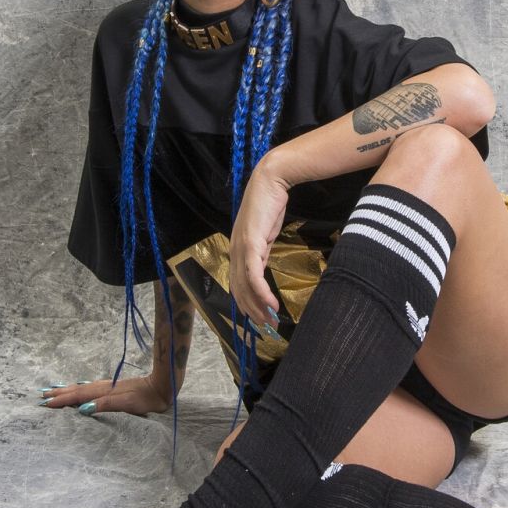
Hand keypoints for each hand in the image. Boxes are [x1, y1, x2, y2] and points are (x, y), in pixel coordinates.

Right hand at [39, 375, 171, 416]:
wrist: (162, 386)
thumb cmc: (146, 399)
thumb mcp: (126, 404)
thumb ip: (105, 405)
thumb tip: (82, 409)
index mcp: (102, 392)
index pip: (77, 396)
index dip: (61, 400)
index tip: (44, 403)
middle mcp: (102, 387)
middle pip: (76, 390)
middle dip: (58, 393)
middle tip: (40, 395)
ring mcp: (108, 386)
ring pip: (81, 388)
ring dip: (67, 389)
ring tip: (53, 389)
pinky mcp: (114, 387)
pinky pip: (90, 388)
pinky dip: (79, 388)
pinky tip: (80, 387)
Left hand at [228, 159, 289, 330]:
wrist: (271, 181)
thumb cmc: (270, 204)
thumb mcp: (266, 233)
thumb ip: (262, 250)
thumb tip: (263, 267)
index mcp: (237, 249)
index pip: (237, 283)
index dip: (246, 302)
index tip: (258, 317)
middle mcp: (235, 250)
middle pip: (239, 289)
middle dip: (251, 310)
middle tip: (265, 326)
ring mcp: (241, 247)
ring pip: (245, 286)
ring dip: (257, 306)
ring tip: (269, 321)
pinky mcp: (251, 243)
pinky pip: (254, 275)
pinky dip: (262, 292)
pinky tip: (272, 304)